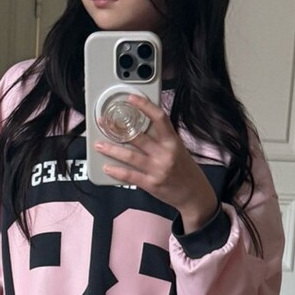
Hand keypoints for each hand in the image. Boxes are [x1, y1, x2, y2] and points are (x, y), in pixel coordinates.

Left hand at [93, 96, 219, 231]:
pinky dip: (116, 171)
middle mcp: (165, 154)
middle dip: (118, 129)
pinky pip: (130, 176)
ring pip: (130, 156)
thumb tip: (141, 127)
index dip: (145, 106)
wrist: (195, 195)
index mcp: (173, 141)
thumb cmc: (185, 170)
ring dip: (112, 150)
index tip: (131, 99)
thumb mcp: (178, 149)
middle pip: (138, 137)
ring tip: (99, 145)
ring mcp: (157, 169)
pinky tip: (107, 167)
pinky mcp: (151, 184)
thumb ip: (162, 139)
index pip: (159, 118)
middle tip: (104, 123)